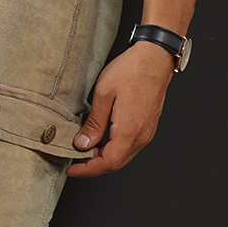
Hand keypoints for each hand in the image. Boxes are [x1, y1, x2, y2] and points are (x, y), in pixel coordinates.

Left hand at [66, 42, 174, 177]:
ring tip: (85, 149)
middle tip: (74, 160)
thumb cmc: (131, 70)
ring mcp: (147, 132)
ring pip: (122, 157)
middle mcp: (141, 136)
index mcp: (129, 130)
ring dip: (103, 158)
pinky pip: (129, 147)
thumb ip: (94, 124)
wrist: (155, 56)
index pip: (107, 163)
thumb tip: (82, 145)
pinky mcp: (148, 127)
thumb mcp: (103, 94)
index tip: (72, 169)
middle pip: (115, 164)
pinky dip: (113, 149)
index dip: (87, 170)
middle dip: (93, 166)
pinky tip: (101, 140)